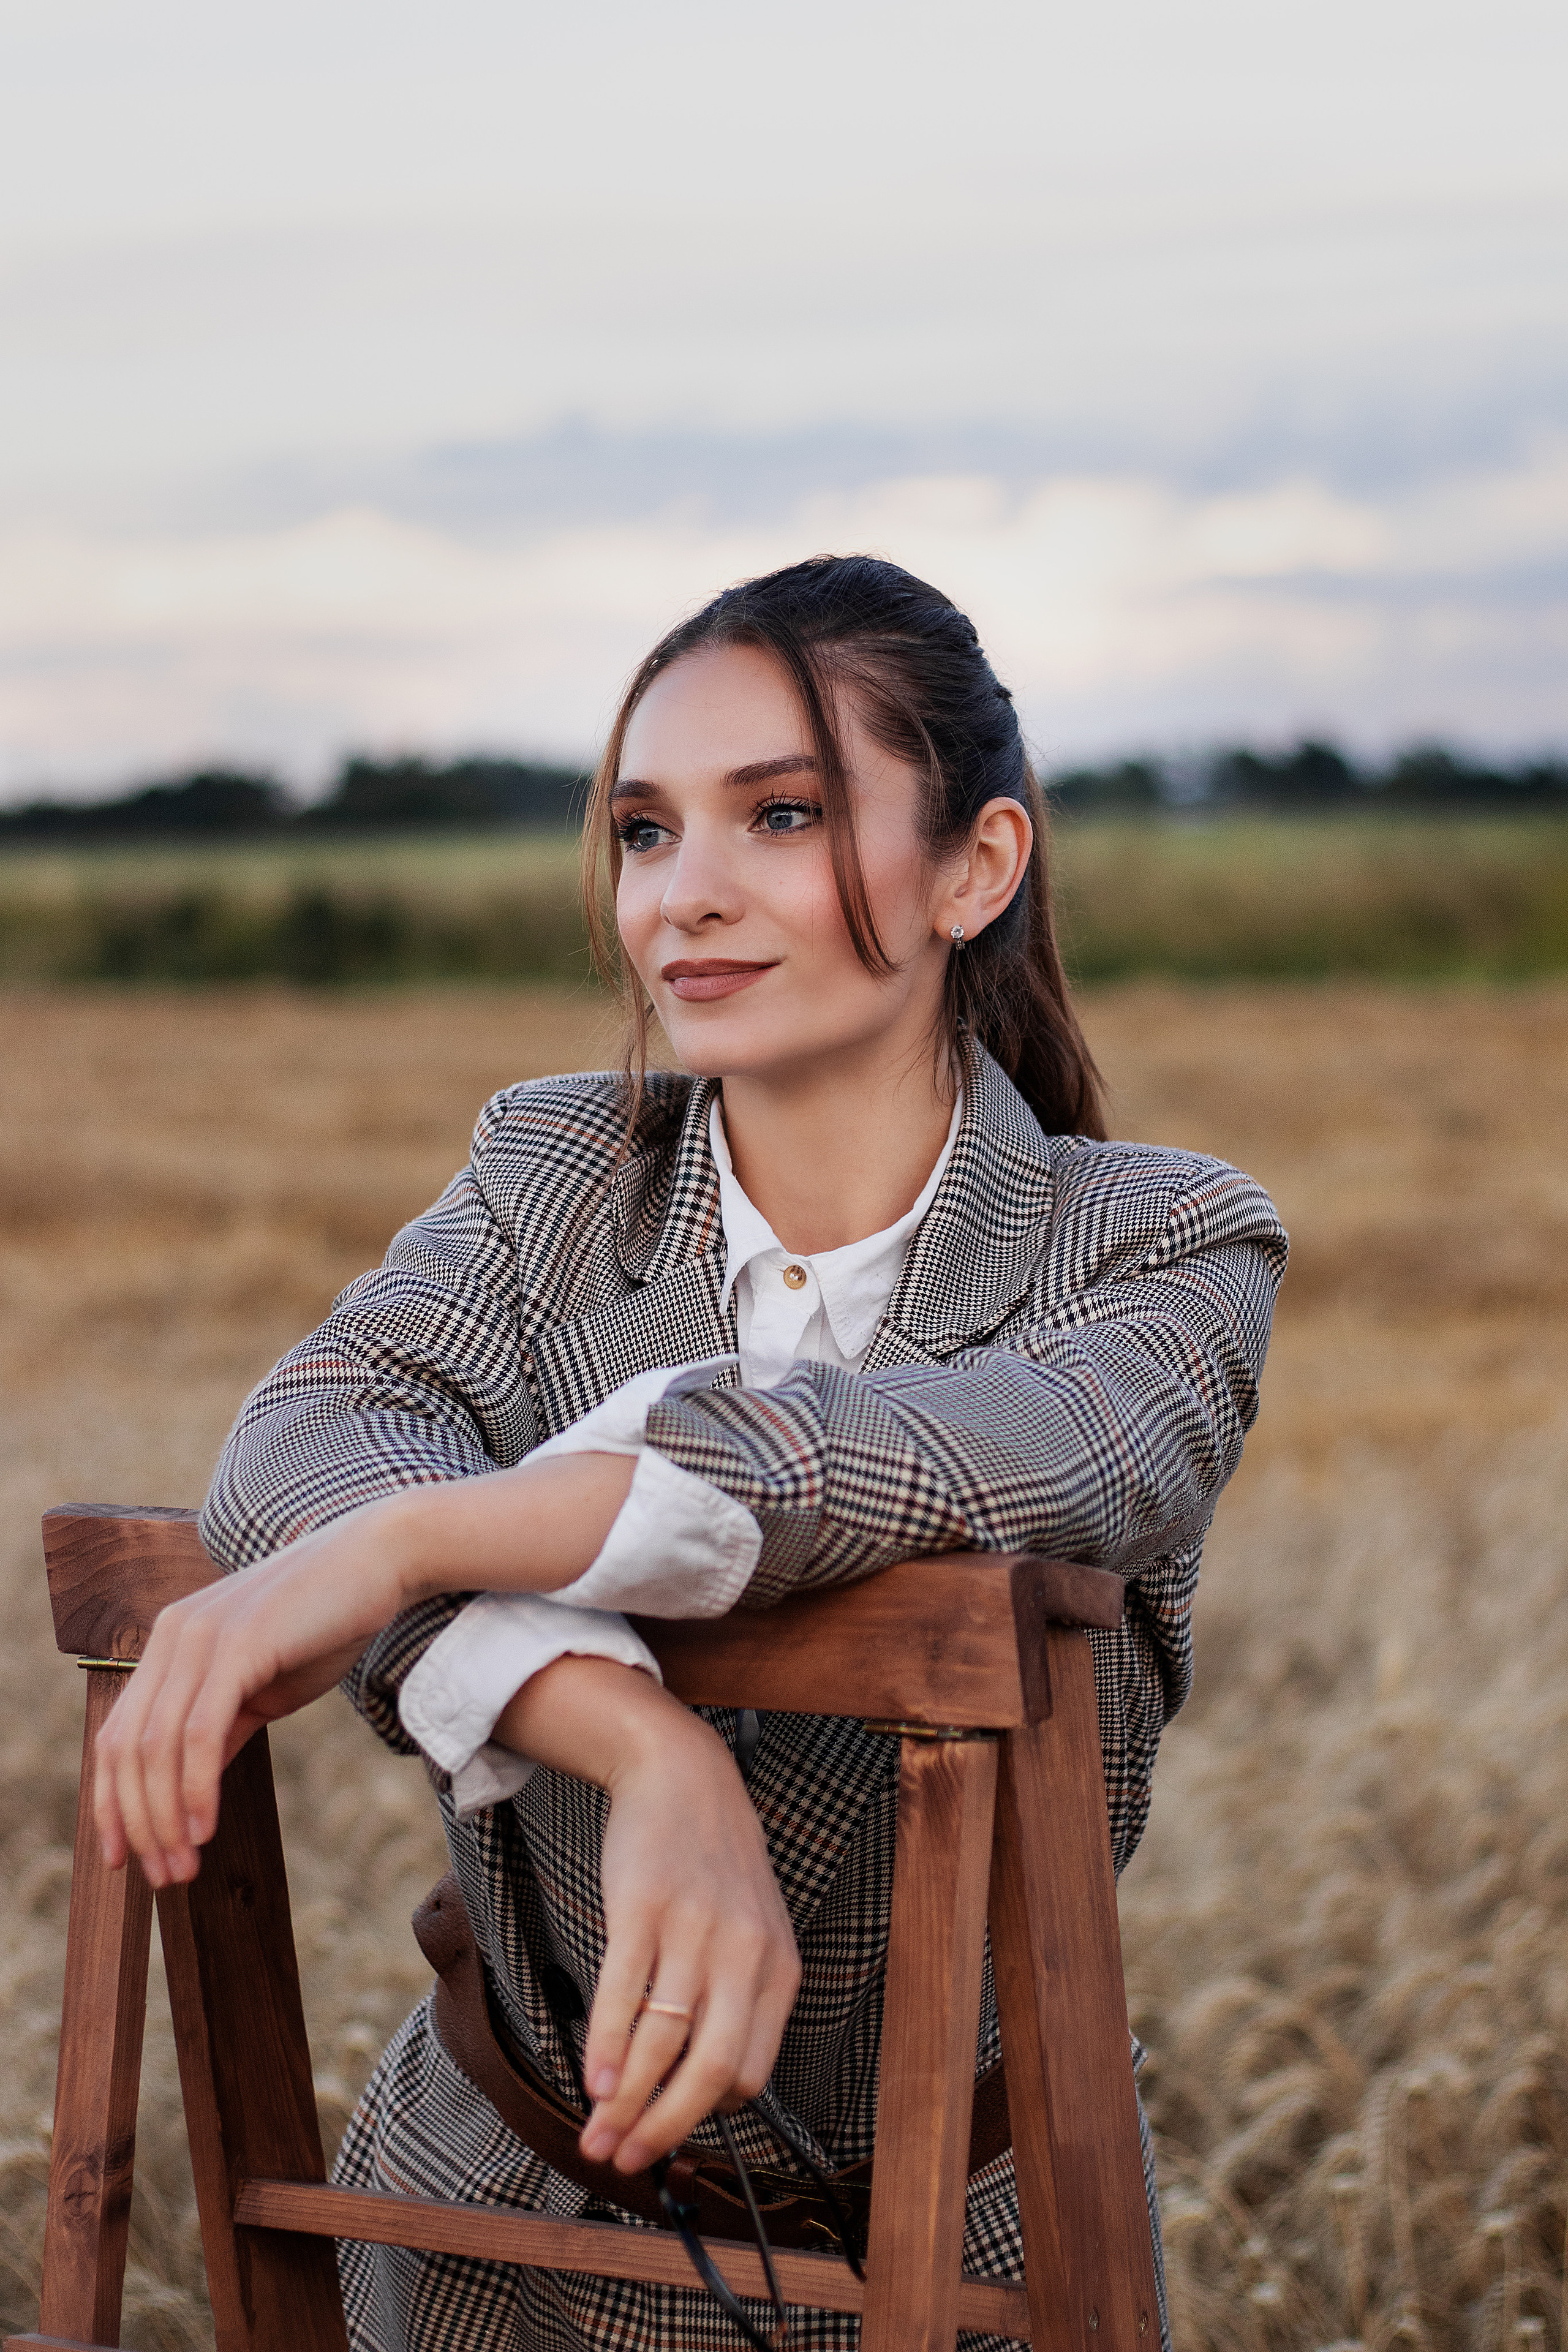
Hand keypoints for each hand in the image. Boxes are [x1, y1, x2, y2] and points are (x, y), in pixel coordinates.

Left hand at [93, 1452, 637, 1889]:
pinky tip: (206, 1828)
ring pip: (155, 1745)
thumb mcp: (263, 1684)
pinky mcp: (238, 1642)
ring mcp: (201, 1634)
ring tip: (184, 1866)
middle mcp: (172, 1634)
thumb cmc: (326, 1621)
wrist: (381, 1560)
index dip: (112, 1803)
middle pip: (126, 1747)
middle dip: (137, 1822)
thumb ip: (219, 1726)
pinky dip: (194, 1788)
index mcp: (171, 1641)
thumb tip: (187, 1793)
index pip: (118, 1734)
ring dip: (164, 1817)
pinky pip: (198, 1731)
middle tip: (163, 1877)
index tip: (126, 1859)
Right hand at [493, 1658, 800, 2170]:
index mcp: (779, 1968)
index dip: (704, 2115)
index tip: (667, 2133)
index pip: (749, 2073)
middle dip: (664, 2129)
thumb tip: (699, 2085)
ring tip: (596, 2134)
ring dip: (624, 2102)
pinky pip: (622, 1994)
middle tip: (625, 2161)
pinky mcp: (643, 1909)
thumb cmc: (712, 1864)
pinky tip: (590, 2081)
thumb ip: (738, 1998)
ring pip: (661, 2042)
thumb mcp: (751, 1929)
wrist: (682, 1775)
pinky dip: (604, 2047)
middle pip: (710, 2071)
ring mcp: (693, 1929)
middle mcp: (743, 1953)